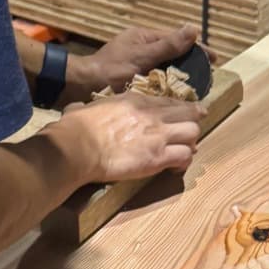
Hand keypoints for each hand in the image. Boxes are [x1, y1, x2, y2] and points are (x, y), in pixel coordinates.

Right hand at [54, 90, 203, 185]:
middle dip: (192, 121)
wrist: (78, 147)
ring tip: (184, 151)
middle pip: (189, 113)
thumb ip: (87, 108)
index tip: (183, 114)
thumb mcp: (85, 108)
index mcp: (136, 100)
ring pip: (193, 132)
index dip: (179, 108)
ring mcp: (158, 135)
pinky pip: (185, 156)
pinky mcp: (158, 157)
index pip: (168, 101)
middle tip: (191, 131)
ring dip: (190, 142)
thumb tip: (75, 109)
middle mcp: (152, 114)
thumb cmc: (76, 128)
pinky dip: (184, 163)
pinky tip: (176, 168)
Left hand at [66, 23, 206, 103]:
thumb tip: (194, 29)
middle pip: (173, 54)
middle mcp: (141, 48)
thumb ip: (168, 45)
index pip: (177, 39)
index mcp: (143, 37)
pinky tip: (175, 98)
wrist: (80, 87)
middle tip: (207, 78)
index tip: (215, 59)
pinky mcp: (130, 78)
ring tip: (196, 90)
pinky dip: (166, 87)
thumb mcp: (142, 56)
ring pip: (165, 68)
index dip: (197, 49)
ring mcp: (135, 63)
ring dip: (179, 77)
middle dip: (190, 64)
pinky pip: (154, 80)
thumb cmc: (109, 70)